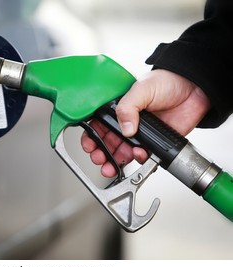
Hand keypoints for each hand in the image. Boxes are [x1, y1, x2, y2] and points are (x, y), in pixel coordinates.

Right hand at [81, 69, 210, 177]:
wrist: (194, 88)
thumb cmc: (167, 81)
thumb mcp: (142, 88)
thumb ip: (128, 107)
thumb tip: (125, 128)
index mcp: (118, 108)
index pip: (98, 125)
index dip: (91, 136)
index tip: (89, 145)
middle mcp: (126, 122)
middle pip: (107, 143)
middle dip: (100, 153)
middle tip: (99, 159)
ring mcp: (139, 134)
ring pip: (121, 152)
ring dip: (115, 161)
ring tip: (111, 166)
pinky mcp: (153, 142)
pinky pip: (141, 156)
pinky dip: (138, 159)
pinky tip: (138, 155)